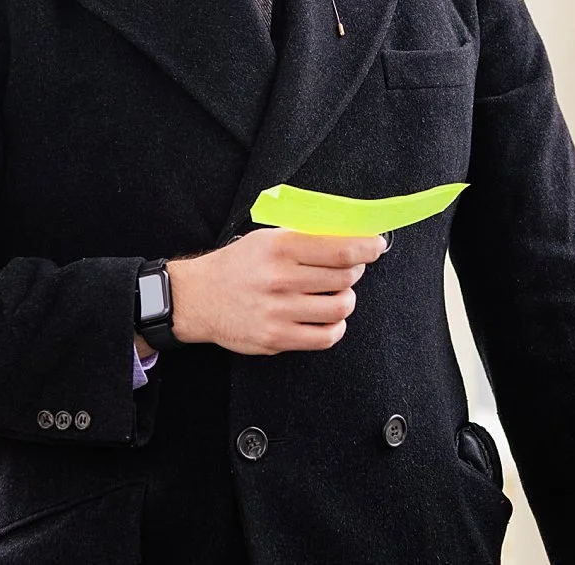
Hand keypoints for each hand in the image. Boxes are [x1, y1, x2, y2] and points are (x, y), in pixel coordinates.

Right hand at [167, 229, 385, 354]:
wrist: (198, 298)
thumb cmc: (236, 265)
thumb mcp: (265, 239)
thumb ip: (303, 237)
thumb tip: (347, 235)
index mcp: (280, 248)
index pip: (339, 249)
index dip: (366, 248)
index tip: (376, 246)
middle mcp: (280, 279)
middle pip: (344, 277)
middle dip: (355, 272)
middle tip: (349, 270)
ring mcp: (279, 311)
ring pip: (339, 307)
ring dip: (346, 300)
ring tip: (337, 294)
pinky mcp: (276, 339)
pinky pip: (325, 337)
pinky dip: (336, 327)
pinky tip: (328, 318)